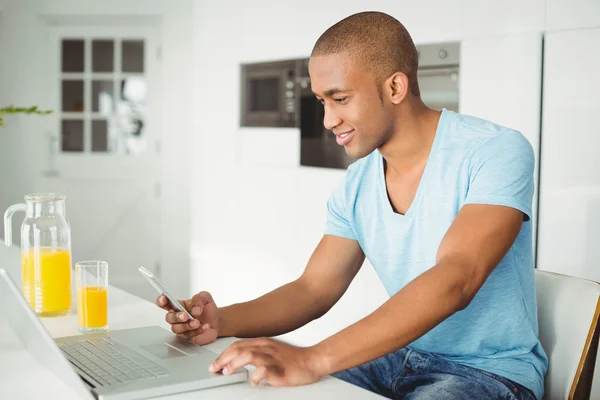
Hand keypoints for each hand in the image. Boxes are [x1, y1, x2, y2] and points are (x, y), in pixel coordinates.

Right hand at [156, 291, 219, 344]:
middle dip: (176, 317)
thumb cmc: (207, 309)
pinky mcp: (187, 336)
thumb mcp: (205, 297)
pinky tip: (204, 326)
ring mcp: (181, 327)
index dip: (162, 301)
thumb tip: (195, 309)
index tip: (163, 299)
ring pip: (177, 328)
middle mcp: (178, 317)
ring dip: (187, 325)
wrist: (217, 321)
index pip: (166, 303)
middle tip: (185, 316)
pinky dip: (197, 331)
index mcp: (179, 305)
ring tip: (197, 322)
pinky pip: (188, 335)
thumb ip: (199, 299)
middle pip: (169, 317)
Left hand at [209, 338, 324, 386]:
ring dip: (235, 364)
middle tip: (215, 369)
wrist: (312, 361)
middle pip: (240, 349)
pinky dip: (256, 376)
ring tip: (228, 372)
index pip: (238, 345)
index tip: (216, 364)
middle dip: (224, 359)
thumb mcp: (272, 352)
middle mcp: (266, 348)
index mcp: (263, 343)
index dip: (224, 354)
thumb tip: (238, 361)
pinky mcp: (280, 369)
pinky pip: (264, 370)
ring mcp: (273, 357)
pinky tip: (253, 381)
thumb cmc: (293, 359)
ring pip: (249, 355)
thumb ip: (256, 354)